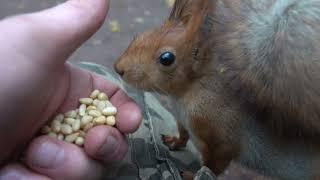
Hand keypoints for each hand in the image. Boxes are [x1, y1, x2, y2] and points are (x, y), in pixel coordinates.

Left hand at [0, 0, 141, 178]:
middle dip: (106, 146)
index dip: (128, 115)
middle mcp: (64, 123)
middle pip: (110, 142)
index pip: (115, 104)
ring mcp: (50, 155)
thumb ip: (74, 21)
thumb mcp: (34, 43)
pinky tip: (19, 171)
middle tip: (93, 142)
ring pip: (89, 169)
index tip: (130, 123)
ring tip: (35, 154)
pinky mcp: (34, 177)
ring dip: (68, 166)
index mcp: (70, 91)